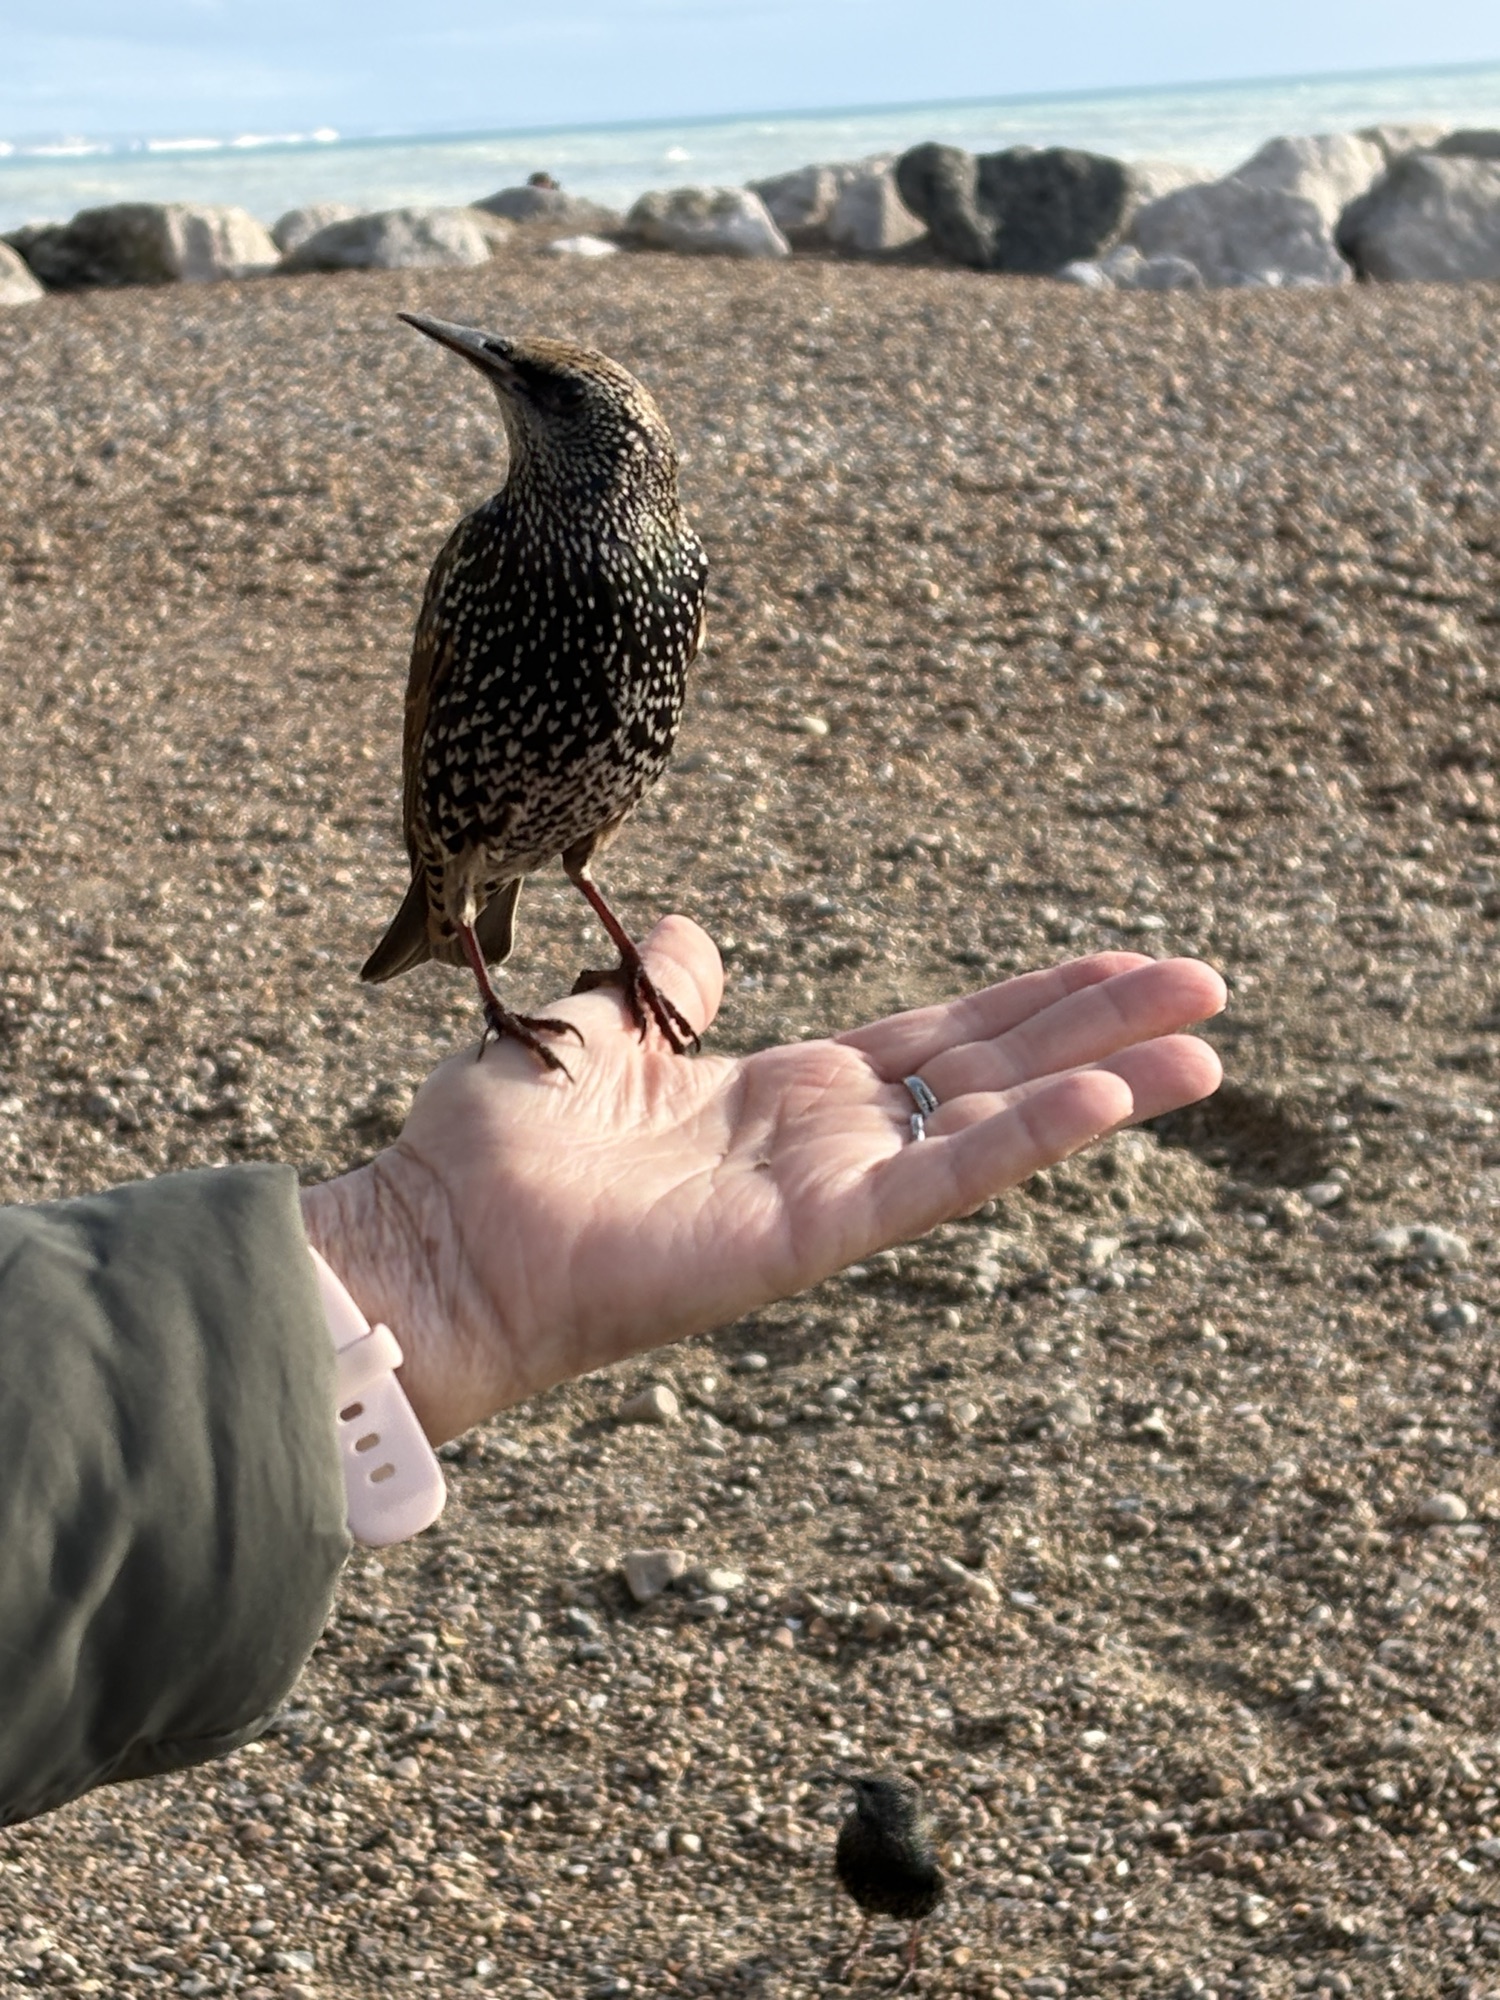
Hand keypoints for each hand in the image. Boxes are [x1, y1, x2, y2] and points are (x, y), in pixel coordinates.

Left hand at [301, 920, 1225, 1442]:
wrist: (435, 1245)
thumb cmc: (497, 1152)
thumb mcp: (591, 1031)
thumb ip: (661, 988)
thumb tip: (700, 940)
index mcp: (783, 1096)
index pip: (940, 1038)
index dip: (1031, 998)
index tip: (1118, 961)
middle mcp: (825, 1143)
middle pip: (994, 1069)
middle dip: (1100, 1025)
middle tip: (1206, 986)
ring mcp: (828, 1192)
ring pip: (994, 1122)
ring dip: (1103, 1081)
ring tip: (1205, 1045)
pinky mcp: (812, 1234)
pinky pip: (939, 1175)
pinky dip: (1024, 1137)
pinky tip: (1108, 1094)